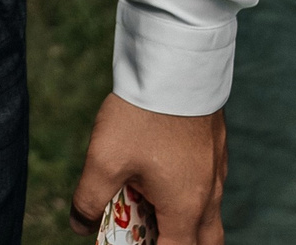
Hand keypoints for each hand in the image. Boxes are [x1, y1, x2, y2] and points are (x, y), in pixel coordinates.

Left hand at [73, 95, 225, 243]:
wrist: (176, 69)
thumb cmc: (141, 117)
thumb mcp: (104, 160)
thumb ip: (90, 198)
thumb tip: (79, 224)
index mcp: (185, 208)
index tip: (133, 243)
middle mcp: (210, 196)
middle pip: (204, 242)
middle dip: (179, 244)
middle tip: (149, 235)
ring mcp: (217, 173)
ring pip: (208, 215)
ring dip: (185, 222)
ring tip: (150, 208)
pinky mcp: (215, 151)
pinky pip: (209, 187)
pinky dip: (188, 195)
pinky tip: (162, 175)